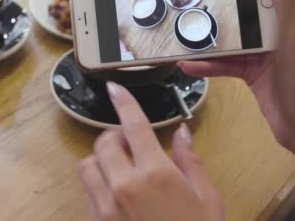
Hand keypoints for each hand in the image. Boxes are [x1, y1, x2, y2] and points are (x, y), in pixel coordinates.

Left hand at [78, 82, 223, 220]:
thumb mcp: (207, 199)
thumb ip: (190, 162)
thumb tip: (182, 132)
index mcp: (155, 173)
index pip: (134, 126)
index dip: (124, 102)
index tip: (113, 88)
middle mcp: (124, 185)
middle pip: (103, 143)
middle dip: (114, 137)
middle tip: (130, 143)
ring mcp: (106, 207)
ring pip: (88, 166)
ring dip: (100, 160)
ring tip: (119, 168)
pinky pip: (89, 193)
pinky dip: (98, 185)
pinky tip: (118, 195)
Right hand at [178, 0, 290, 144]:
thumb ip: (284, 0)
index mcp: (294, 19)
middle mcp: (278, 34)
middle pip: (243, 17)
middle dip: (218, 11)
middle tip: (190, 3)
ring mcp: (263, 55)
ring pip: (229, 42)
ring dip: (205, 41)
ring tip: (181, 35)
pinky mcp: (252, 74)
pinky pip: (226, 65)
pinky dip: (208, 66)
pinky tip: (189, 65)